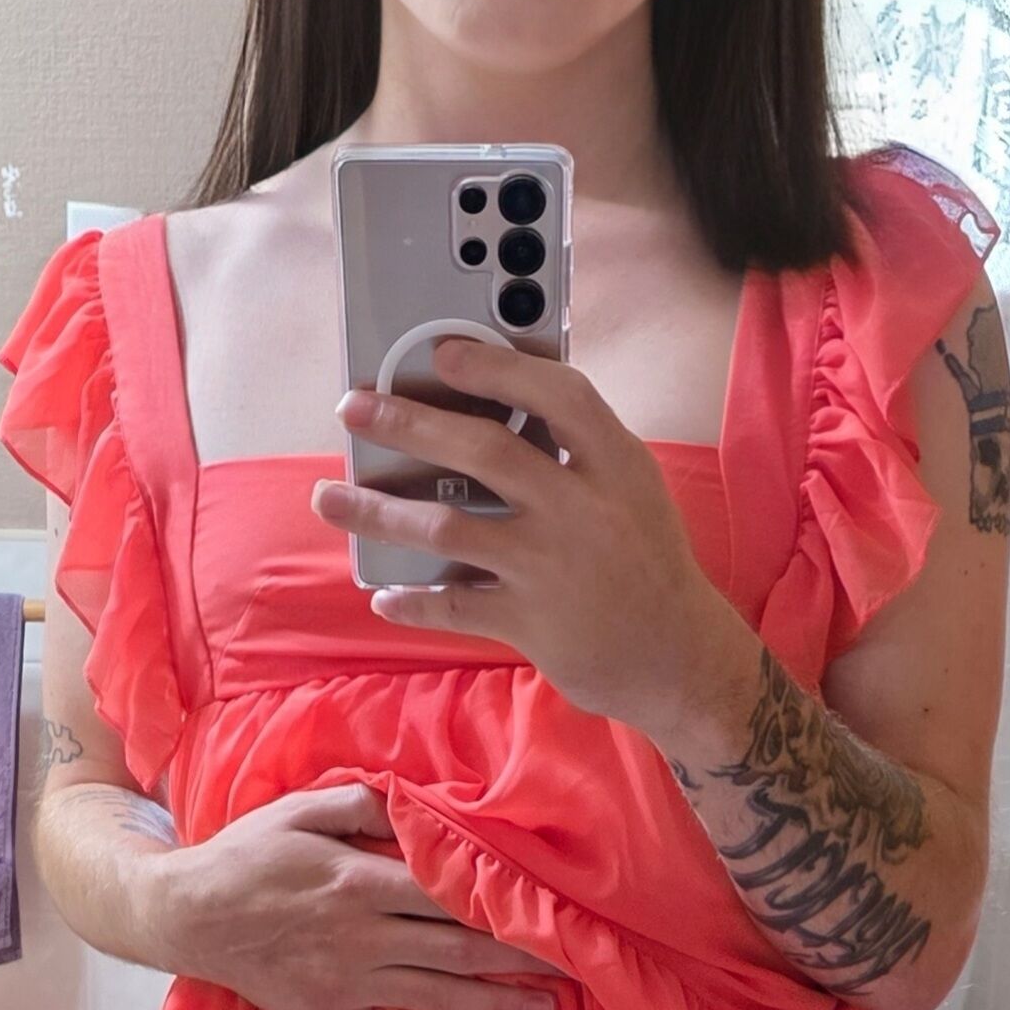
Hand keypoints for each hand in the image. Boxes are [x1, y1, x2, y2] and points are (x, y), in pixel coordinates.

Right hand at [157, 780, 568, 1009]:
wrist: (185, 917)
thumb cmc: (245, 856)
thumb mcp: (296, 811)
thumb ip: (357, 803)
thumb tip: (412, 800)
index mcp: (358, 881)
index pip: (445, 894)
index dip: (501, 904)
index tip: (549, 908)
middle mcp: (361, 937)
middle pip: (455, 949)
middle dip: (519, 960)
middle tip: (576, 968)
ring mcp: (347, 983)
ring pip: (435, 997)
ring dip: (494, 1006)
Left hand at [313, 334, 728, 732]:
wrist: (679, 658)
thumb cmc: (647, 562)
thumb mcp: (631, 490)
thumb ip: (577, 450)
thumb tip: (496, 404)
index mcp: (615, 464)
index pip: (557, 395)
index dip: (497, 368)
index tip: (441, 351)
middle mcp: (583, 508)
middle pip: (485, 451)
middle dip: (409, 423)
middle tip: (354, 409)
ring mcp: (553, 566)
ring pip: (448, 528)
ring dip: (379, 511)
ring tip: (329, 498)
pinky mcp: (532, 622)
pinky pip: (454, 605)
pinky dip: (412, 600)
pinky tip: (384, 593)